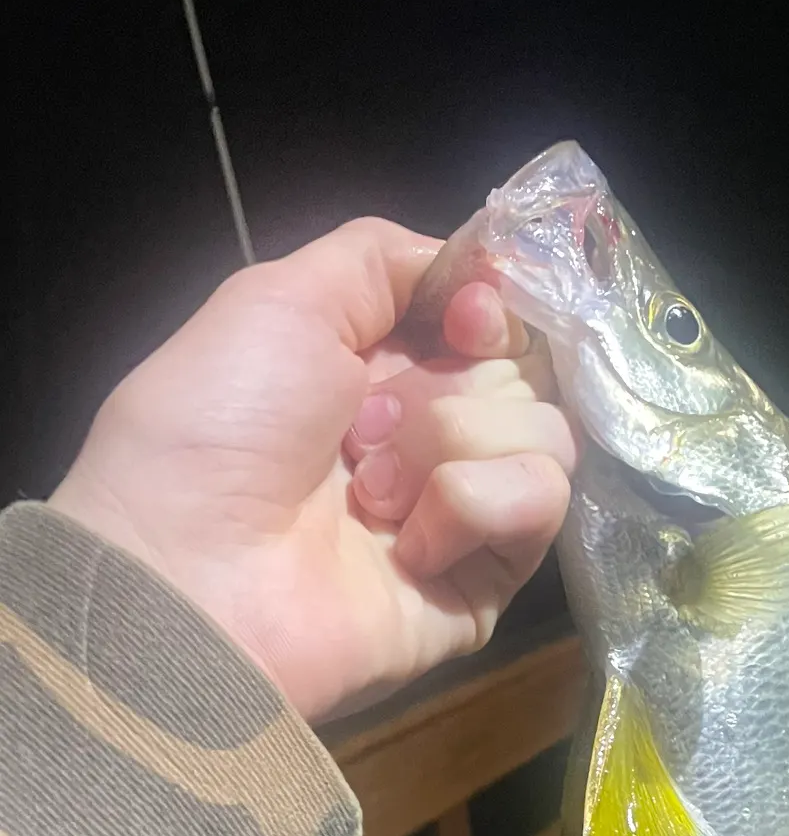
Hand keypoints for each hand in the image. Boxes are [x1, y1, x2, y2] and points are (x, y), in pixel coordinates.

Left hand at [49, 218, 579, 722]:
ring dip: (452, 443)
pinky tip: (407, 542)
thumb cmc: (219, 429)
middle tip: (366, 425)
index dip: (492, 307)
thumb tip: (483, 267)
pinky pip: (538, 500)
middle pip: (524, 372)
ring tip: (371, 493)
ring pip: (545, 432)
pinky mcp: (490, 575)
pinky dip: (472, 506)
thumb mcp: (278, 298)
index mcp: (381, 367)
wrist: (195, 576)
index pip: (492, 320)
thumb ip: (384, 259)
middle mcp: (430, 434)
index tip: (466, 316)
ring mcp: (466, 508)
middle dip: (450, 385)